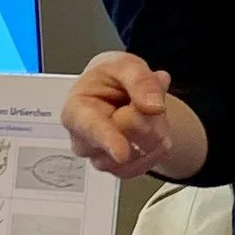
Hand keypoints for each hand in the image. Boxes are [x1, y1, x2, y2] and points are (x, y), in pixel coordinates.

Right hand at [62, 51, 207, 184]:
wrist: (114, 91)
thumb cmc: (110, 78)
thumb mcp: (125, 64)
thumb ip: (140, 79)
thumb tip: (154, 105)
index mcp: (75, 112)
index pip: (92, 129)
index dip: (108, 140)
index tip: (122, 154)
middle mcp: (84, 141)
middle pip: (127, 141)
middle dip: (146, 118)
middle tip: (141, 98)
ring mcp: (102, 159)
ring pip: (143, 152)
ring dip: (154, 130)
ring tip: (142, 111)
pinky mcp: (121, 170)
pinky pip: (152, 161)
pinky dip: (158, 143)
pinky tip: (148, 127)